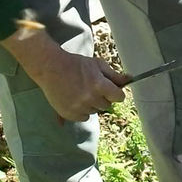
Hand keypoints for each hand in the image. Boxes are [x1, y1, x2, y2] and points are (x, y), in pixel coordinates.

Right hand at [0, 26, 127, 120]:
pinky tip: (74, 98)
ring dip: (91, 104)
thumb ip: (114, 75)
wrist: (50, 67)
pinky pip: (84, 117)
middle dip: (102, 97)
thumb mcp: (97, 65)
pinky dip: (81, 111)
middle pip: (107, 105)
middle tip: (91, 87)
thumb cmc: (76, 64)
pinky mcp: (69, 114)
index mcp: (99, 85)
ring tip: (80, 91)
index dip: (116, 93)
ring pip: (95, 111)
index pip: (119, 97)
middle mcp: (90, 98)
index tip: (110, 89)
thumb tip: (130, 79)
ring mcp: (79, 107)